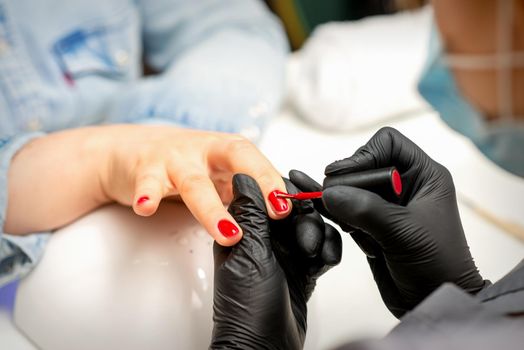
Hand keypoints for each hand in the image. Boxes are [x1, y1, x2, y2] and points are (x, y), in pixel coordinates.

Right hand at [97, 125, 289, 245]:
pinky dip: (147, 194)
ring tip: (227, 233)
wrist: (133, 149)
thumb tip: (281, 216)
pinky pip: (147, 182)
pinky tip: (146, 207)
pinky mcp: (146, 168)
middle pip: (236, 160)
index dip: (274, 183)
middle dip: (258, 184)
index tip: (287, 209)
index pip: (258, 161)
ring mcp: (176, 157)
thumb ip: (244, 190)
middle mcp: (205, 149)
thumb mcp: (219, 172)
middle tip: (275, 213)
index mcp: (227, 150)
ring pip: (195, 183)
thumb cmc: (184, 164)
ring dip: (212, 210)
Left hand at [211, 174, 341, 348]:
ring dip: (319, 238)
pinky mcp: (302, 272)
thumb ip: (251, 214)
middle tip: (306, 243)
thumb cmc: (247, 309)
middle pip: (294, 211)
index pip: (268, 196)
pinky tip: (323, 262)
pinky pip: (321, 250)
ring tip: (313, 256)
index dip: (286, 194)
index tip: (300, 198)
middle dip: (307, 221)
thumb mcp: (249, 254)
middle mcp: (264, 241)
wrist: (264, 349)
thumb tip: (243, 176)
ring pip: (311, 228)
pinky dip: (326, 253)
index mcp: (244, 231)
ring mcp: (284, 256)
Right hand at [291, 127, 486, 317]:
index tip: (348, 178)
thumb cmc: (436, 264)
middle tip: (330, 196)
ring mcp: (385, 205)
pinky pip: (345, 208)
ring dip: (336, 197)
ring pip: (350, 187)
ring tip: (323, 206)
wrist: (433, 301)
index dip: (364, 154)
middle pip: (363, 164)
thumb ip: (366, 209)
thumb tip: (328, 193)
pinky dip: (332, 211)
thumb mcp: (403, 232)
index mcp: (424, 175)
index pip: (388, 143)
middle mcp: (403, 185)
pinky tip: (314, 205)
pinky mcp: (370, 224)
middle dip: (346, 180)